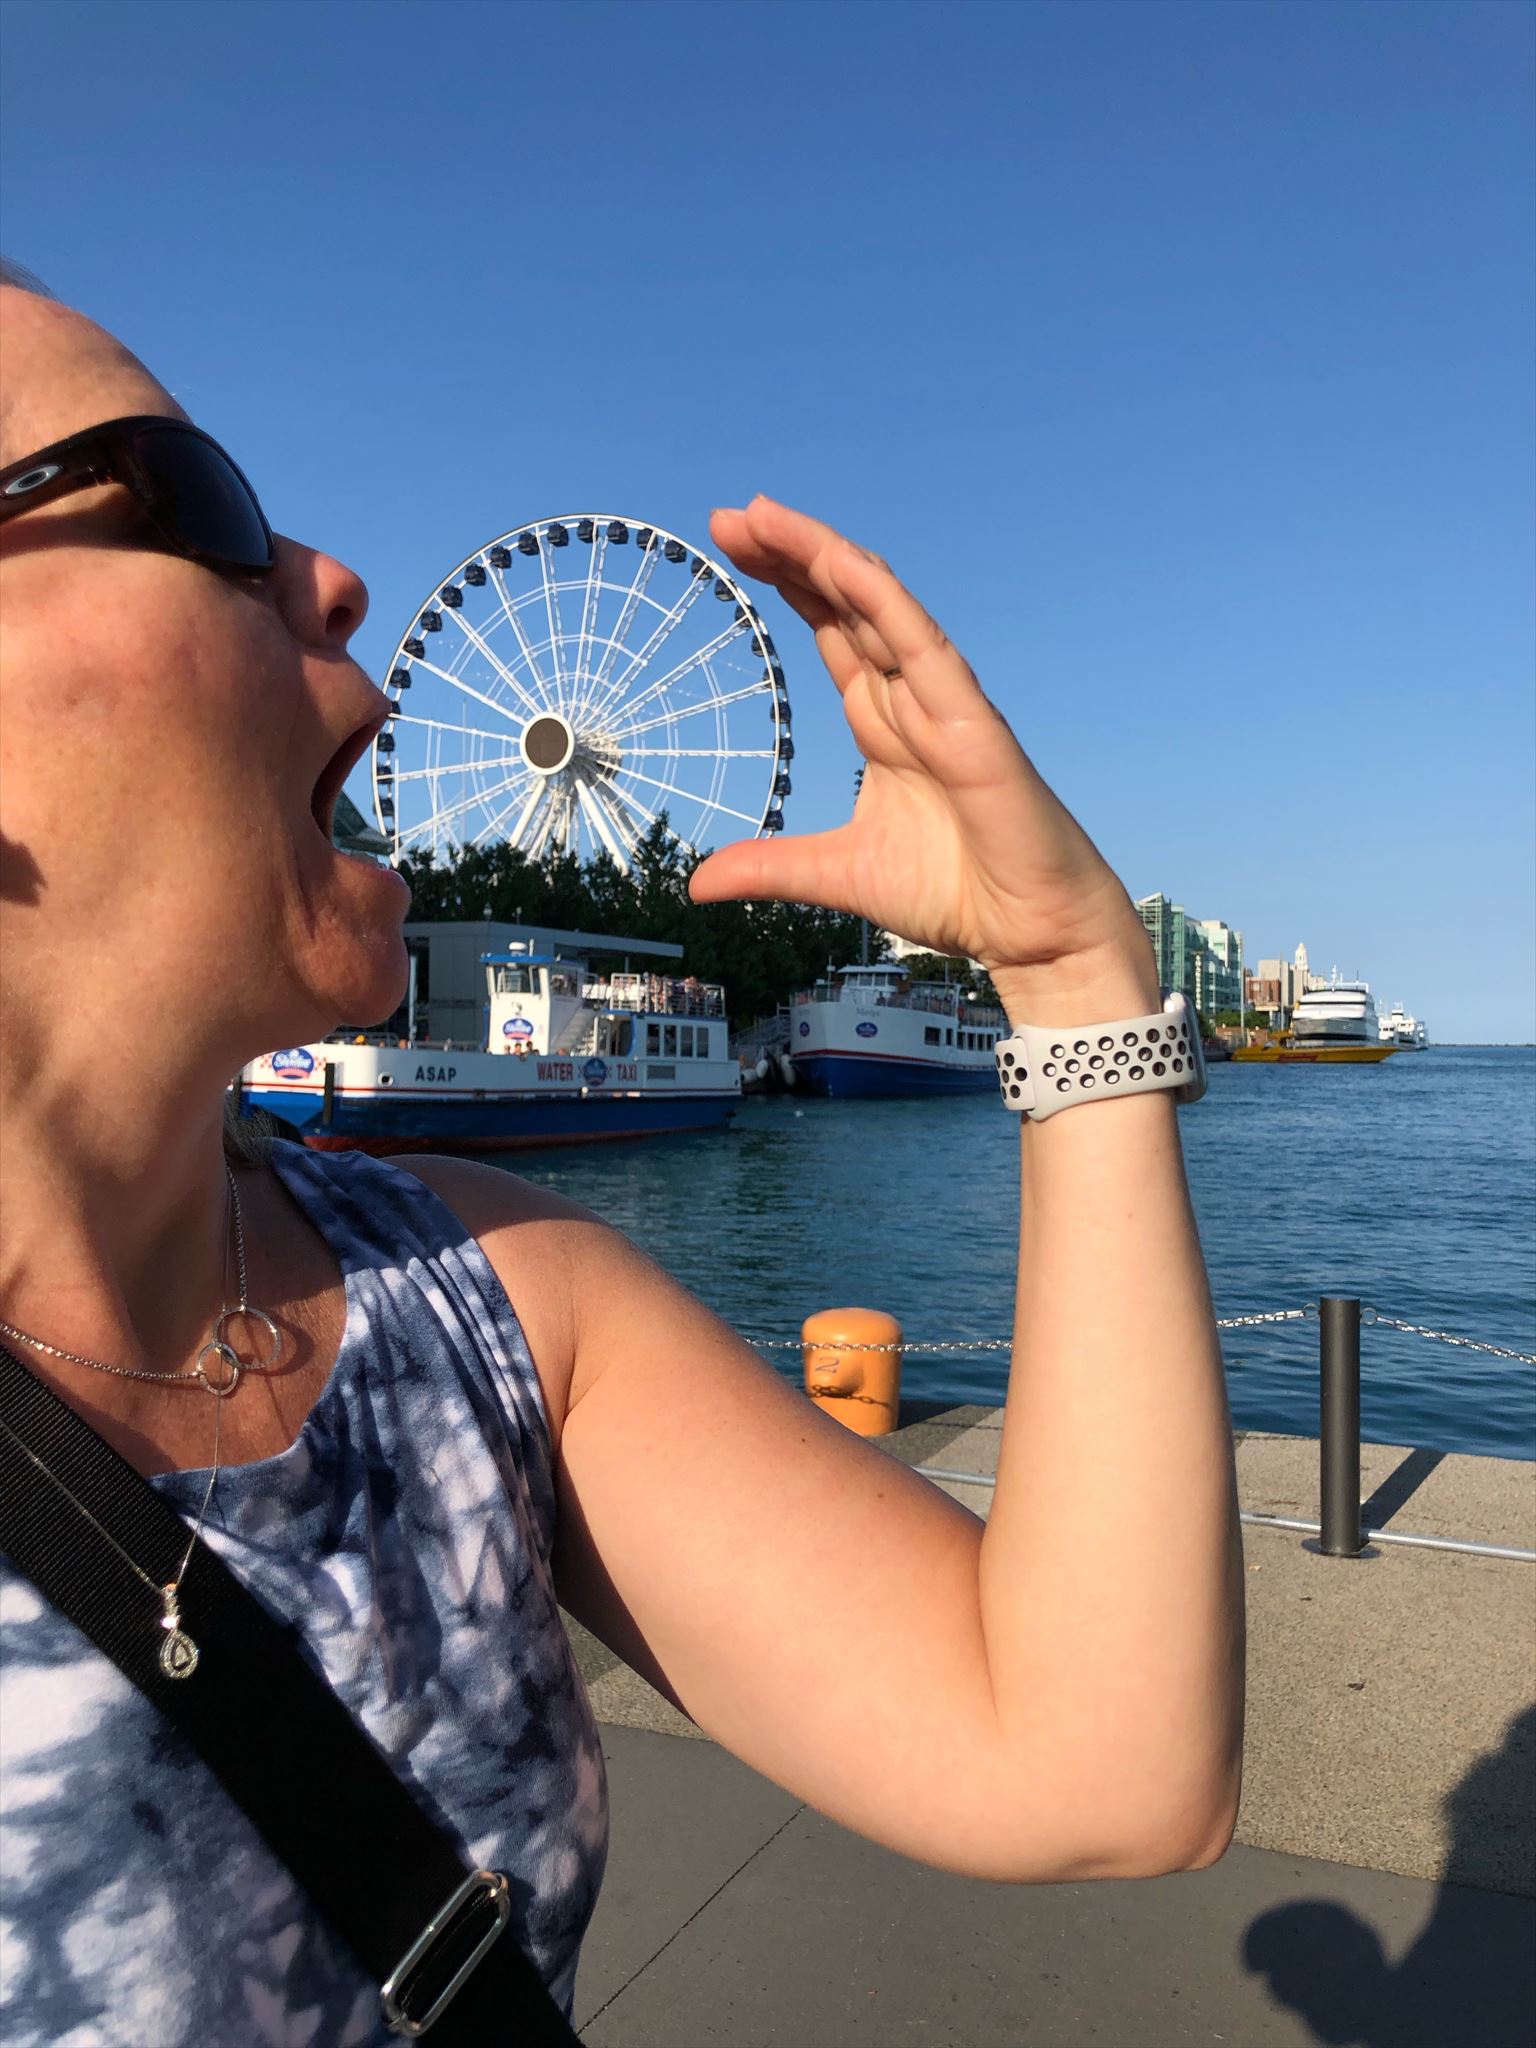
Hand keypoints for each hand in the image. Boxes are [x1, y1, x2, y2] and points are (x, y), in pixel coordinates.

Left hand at [690, 496, 1157, 1022]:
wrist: (1031, 934)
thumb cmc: (955, 894)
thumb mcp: (836, 876)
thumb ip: (770, 869)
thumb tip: (697, 882)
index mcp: (883, 722)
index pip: (831, 631)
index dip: (786, 585)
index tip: (728, 547)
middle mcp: (912, 698)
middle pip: (844, 603)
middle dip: (789, 556)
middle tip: (727, 517)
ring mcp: (943, 702)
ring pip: (877, 605)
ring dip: (822, 556)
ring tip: (763, 517)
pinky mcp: (973, 721)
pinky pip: (922, 643)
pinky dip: (880, 597)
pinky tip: (838, 561)